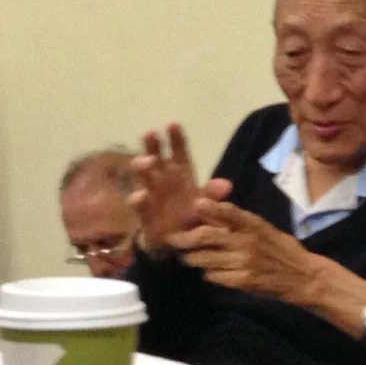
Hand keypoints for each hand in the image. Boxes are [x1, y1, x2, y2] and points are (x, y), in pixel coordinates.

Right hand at [129, 124, 231, 249]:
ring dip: (143, 165)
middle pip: (156, 157)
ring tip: (149, 161)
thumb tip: (226, 185)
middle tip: (151, 133)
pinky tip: (140, 195)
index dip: (175, 138)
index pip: (178, 151)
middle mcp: (162, 178)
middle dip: (153, 145)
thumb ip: (213, 194)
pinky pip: (139, 204)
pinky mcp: (143, 211)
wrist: (173, 240)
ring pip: (142, 175)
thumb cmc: (189, 214)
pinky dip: (139, 199)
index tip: (172, 124)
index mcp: (180, 173)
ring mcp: (150, 192)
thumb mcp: (204, 203)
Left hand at [169, 197, 323, 302]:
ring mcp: (243, 262)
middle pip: (206, 237)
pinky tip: (209, 271)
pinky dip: (208, 273)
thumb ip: (240, 222)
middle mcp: (247, 242)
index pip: (230, 212)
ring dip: (192, 258)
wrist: (302, 276)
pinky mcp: (241, 281)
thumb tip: (211, 211)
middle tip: (172, 239)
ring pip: (204, 259)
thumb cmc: (281, 248)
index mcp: (254, 225)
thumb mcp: (264, 229)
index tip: (194, 204)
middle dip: (184, 238)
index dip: (211, 207)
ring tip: (187, 257)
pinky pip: (214, 276)